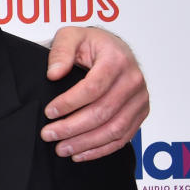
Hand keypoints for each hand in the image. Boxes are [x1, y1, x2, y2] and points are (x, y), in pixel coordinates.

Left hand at [40, 27, 148, 160]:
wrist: (114, 48)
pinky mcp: (141, 113)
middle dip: (72, 127)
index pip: (92, 88)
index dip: (69, 103)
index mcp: (117, 60)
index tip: (49, 112)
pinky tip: (81, 153)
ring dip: (85, 143)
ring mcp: (140, 99)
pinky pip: (123, 137)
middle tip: (49, 135)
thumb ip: (60, 52)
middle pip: (102, 112)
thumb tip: (54, 74)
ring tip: (61, 149)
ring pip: (113, 129)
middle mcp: (133, 81)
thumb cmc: (91, 43)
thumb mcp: (70, 36)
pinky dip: (101, 149)